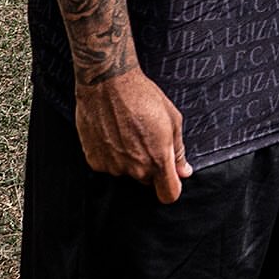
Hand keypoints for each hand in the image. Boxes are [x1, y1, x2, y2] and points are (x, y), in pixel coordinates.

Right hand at [75, 68, 192, 202]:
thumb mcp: (172, 118)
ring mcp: (113, 167)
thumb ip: (178, 150)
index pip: (168, 194)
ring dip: (131, 159)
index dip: (172, 187)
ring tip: (129, 131)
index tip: (171, 177)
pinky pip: (109, 165)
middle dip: (151, 166)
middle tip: (148, 139)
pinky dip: (113, 154)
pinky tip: (114, 133)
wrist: (107, 84)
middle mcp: (135, 169)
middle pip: (148, 181)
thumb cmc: (143, 96)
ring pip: (128, 172)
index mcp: (158, 159)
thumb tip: (184, 171)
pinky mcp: (95, 162)